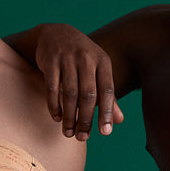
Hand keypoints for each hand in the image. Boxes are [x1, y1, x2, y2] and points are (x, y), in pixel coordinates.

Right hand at [35, 24, 123, 140]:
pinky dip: (54, 105)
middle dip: (85, 119)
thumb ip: (108, 95)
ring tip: (68, 133)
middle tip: (82, 137)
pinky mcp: (50, 61)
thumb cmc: (82, 58)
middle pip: (88, 94)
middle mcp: (86, 58)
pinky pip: (52, 88)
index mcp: (103, 61)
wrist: (56, 33)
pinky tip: (57, 118)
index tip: (105, 132)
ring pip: (69, 94)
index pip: (108, 90)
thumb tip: (119, 121)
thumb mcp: (98, 71)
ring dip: (69, 116)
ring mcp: (67, 58)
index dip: (107, 112)